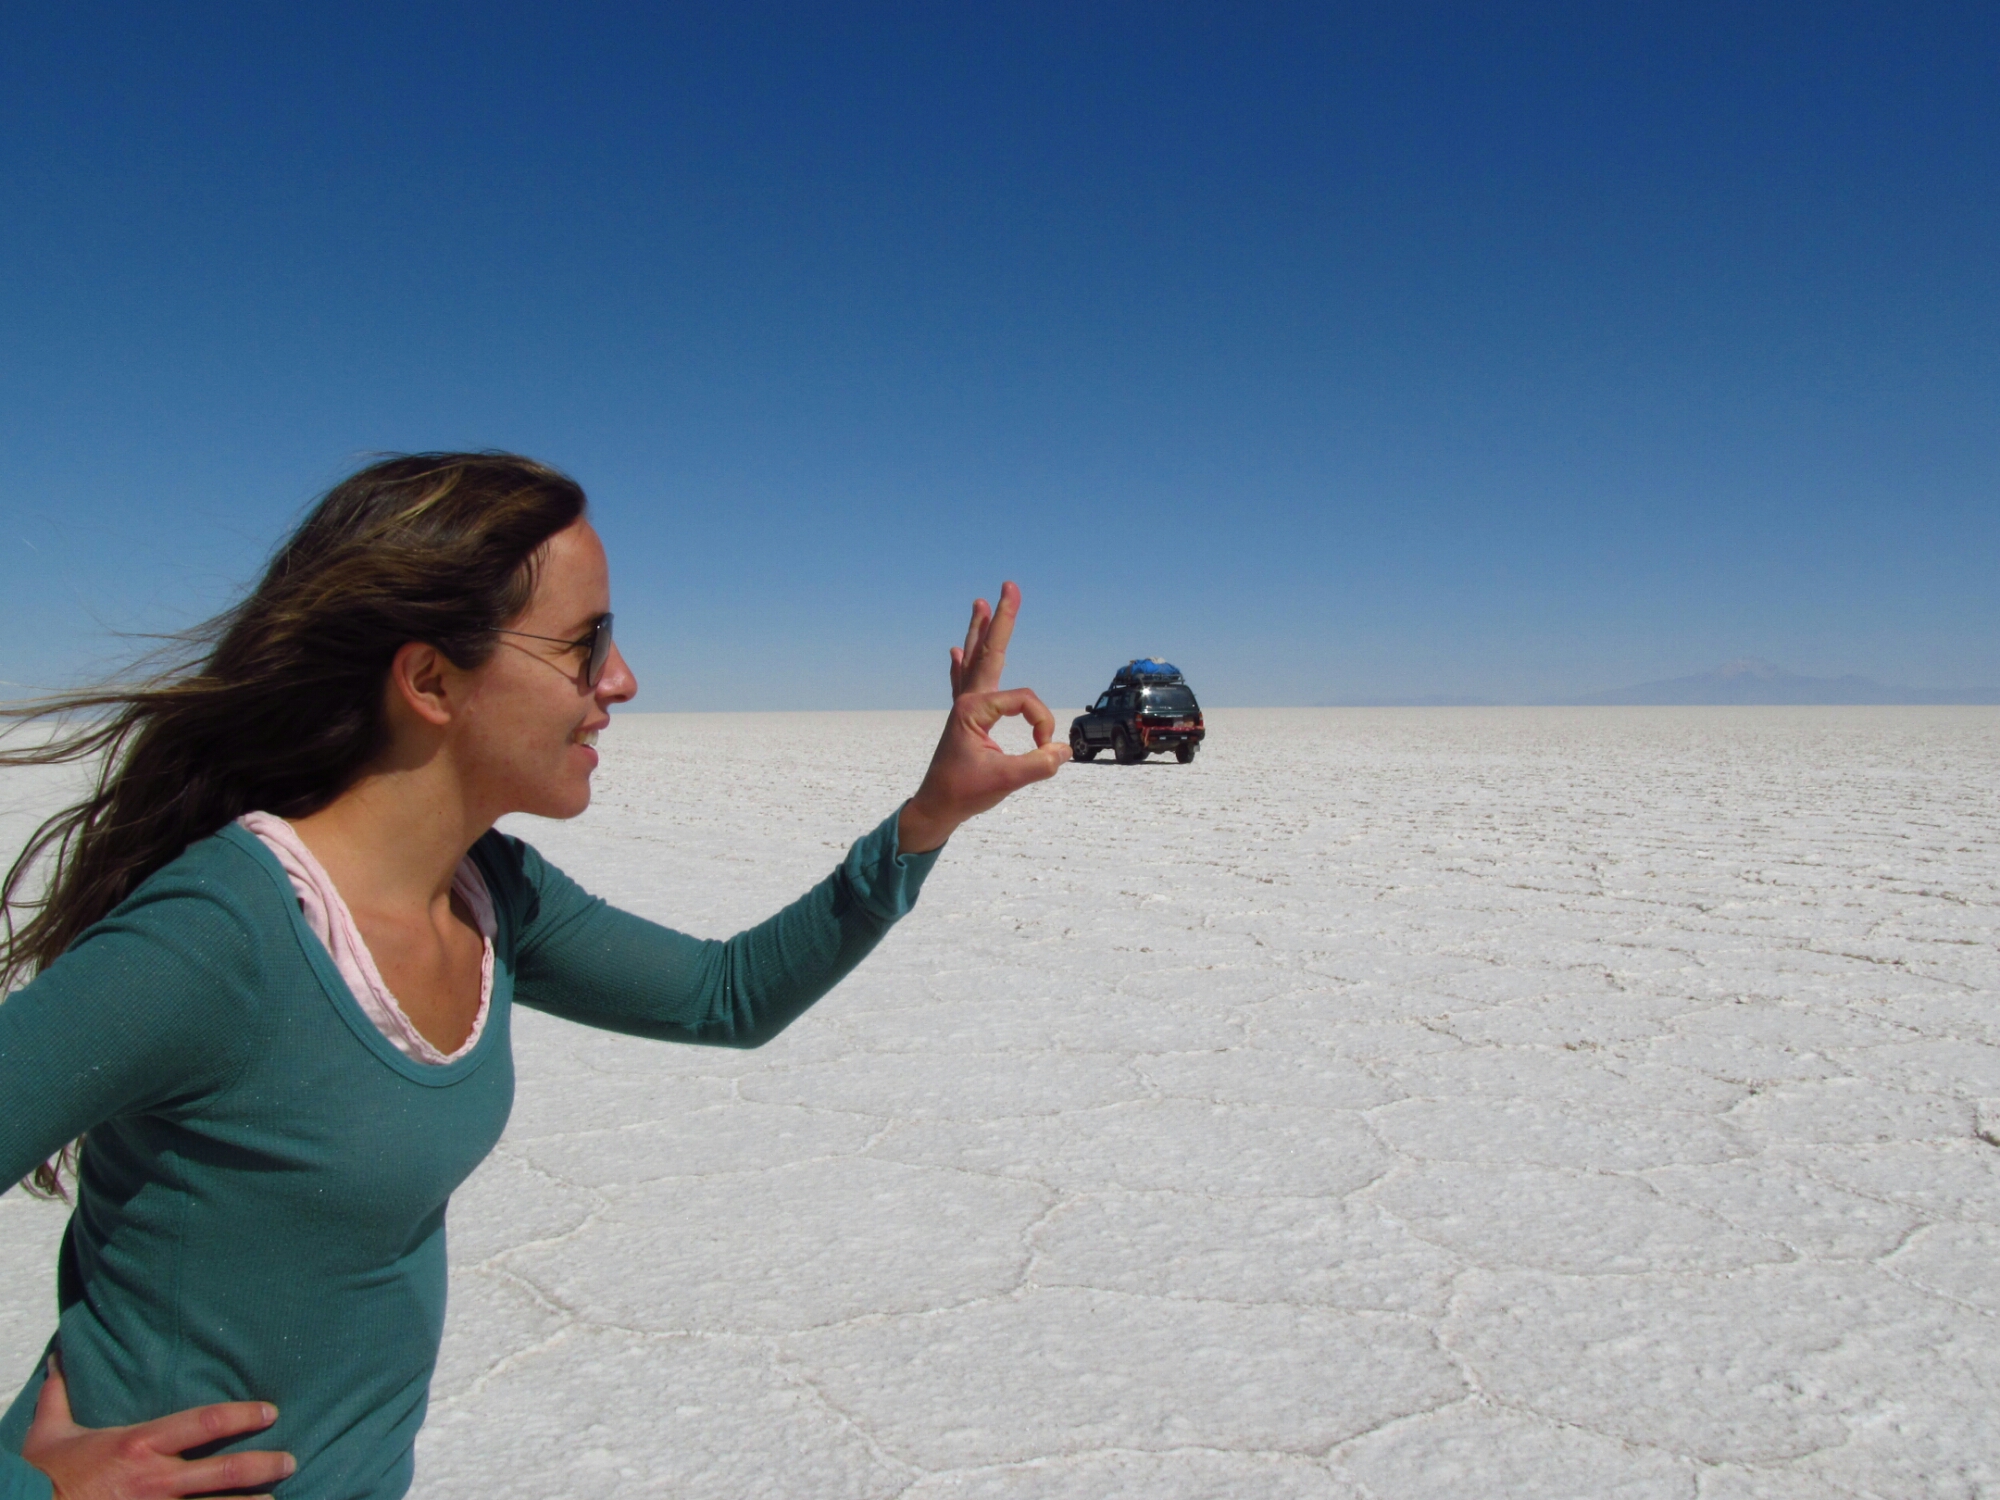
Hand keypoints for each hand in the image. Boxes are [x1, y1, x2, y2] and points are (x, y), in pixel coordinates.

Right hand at [23, 1356, 294, 1499]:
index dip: (243, 1416)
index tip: (270, 1412)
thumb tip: (58, 1359)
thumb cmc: (40, 1477)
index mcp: (138, 1446)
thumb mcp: (48, 1433)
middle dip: (263, 1466)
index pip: (205, 1423)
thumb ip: (60, 1395)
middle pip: (225, 1472)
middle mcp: (155, 1480)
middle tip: (290, 1460)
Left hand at [899, 581, 1068, 853]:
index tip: (1045, 747)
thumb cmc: (964, 794)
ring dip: (980, 631)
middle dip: (1003, 619)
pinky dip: (962, 664)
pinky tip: (955, 650)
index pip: (1025, 702)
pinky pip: (964, 683)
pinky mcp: (964, 720)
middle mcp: (968, 701)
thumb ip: (1037, 765)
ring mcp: (964, 708)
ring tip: (979, 603)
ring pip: (976, 661)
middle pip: (991, 652)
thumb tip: (1063, 750)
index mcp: (975, 710)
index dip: (1042, 723)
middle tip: (1009, 585)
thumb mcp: (1005, 781)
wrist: (935, 808)